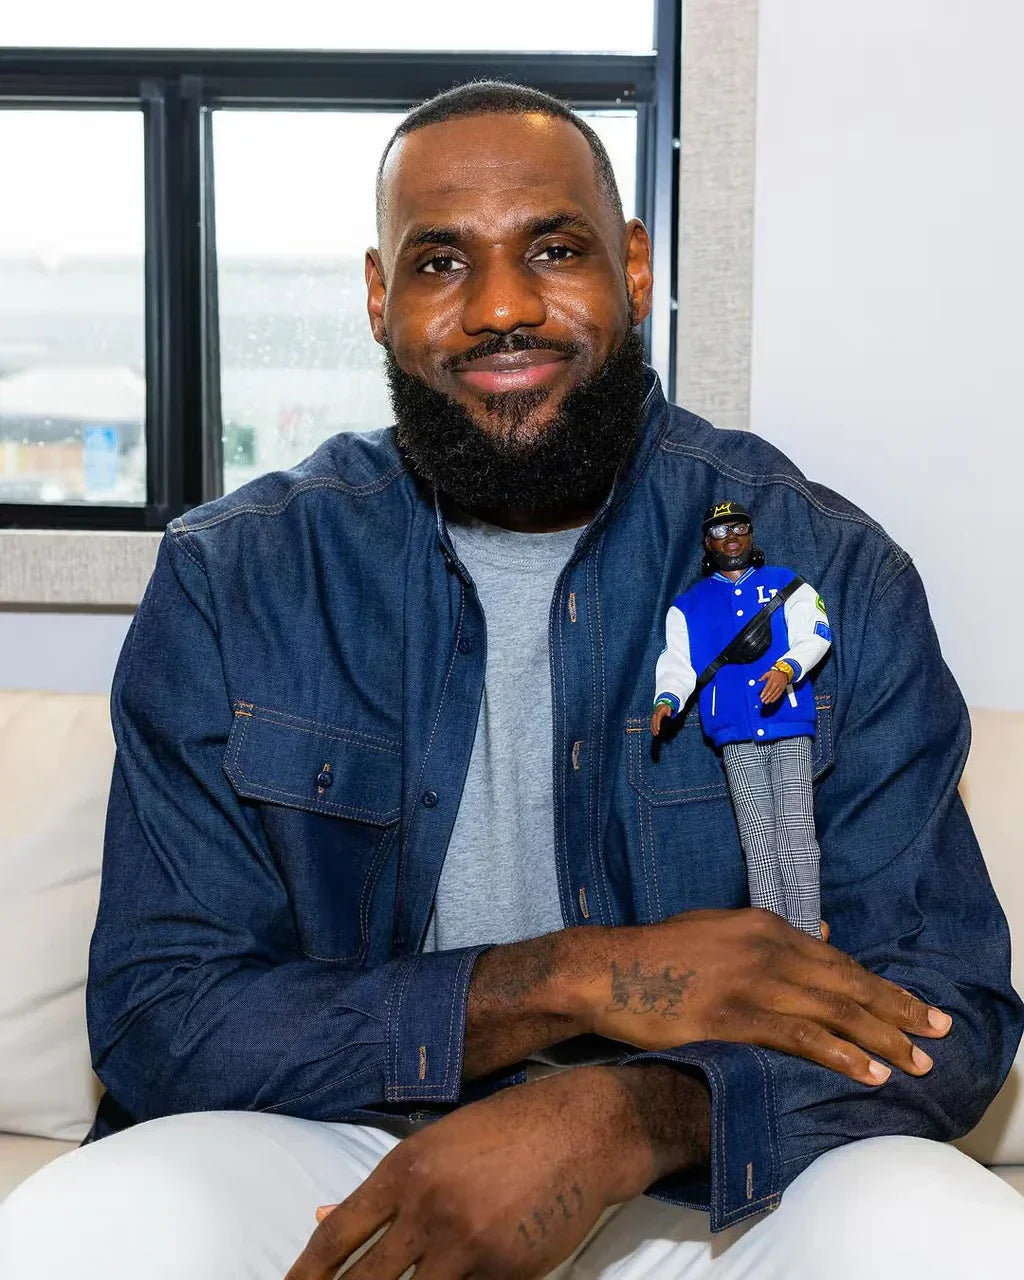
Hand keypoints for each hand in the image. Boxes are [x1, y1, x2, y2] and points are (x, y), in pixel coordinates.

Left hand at [285, 1068, 662, 1279]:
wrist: (579, 1131)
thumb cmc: (504, 1130)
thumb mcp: (436, 1144)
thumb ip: (382, 1186)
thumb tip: (319, 1214)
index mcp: (406, 1168)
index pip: (339, 1234)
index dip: (306, 1273)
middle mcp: (428, 1209)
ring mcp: (466, 1245)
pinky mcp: (503, 1273)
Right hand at [569, 908, 952, 1087]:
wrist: (607, 969)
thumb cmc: (658, 953)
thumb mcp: (718, 927)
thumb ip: (767, 935)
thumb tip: (820, 935)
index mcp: (763, 924)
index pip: (834, 958)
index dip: (875, 984)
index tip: (907, 1004)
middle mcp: (766, 947)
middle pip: (845, 981)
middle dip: (896, 1007)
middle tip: (937, 1030)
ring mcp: (752, 981)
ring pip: (832, 1009)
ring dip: (880, 1037)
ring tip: (915, 1060)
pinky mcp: (734, 1015)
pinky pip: (800, 1035)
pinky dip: (838, 1053)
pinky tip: (867, 1070)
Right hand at [650, 703, 673, 735]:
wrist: (662, 704)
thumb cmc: (666, 708)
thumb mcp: (668, 709)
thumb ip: (668, 713)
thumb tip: (668, 716)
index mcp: (658, 713)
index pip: (657, 720)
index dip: (657, 725)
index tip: (658, 730)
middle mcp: (654, 715)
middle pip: (653, 723)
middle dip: (655, 729)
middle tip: (657, 734)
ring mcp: (653, 717)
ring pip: (652, 724)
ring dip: (653, 729)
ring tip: (655, 734)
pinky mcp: (653, 719)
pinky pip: (651, 724)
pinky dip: (652, 728)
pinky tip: (653, 732)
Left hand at [758, 668, 788, 702]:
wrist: (785, 672)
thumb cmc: (776, 672)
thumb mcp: (769, 673)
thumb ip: (763, 677)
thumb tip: (759, 680)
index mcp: (772, 679)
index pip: (767, 687)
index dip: (764, 692)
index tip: (761, 696)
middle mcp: (776, 683)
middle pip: (771, 691)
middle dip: (766, 697)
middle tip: (763, 701)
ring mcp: (780, 686)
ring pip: (775, 694)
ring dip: (770, 699)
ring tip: (766, 702)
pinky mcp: (782, 688)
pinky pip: (779, 694)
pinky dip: (775, 698)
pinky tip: (772, 701)